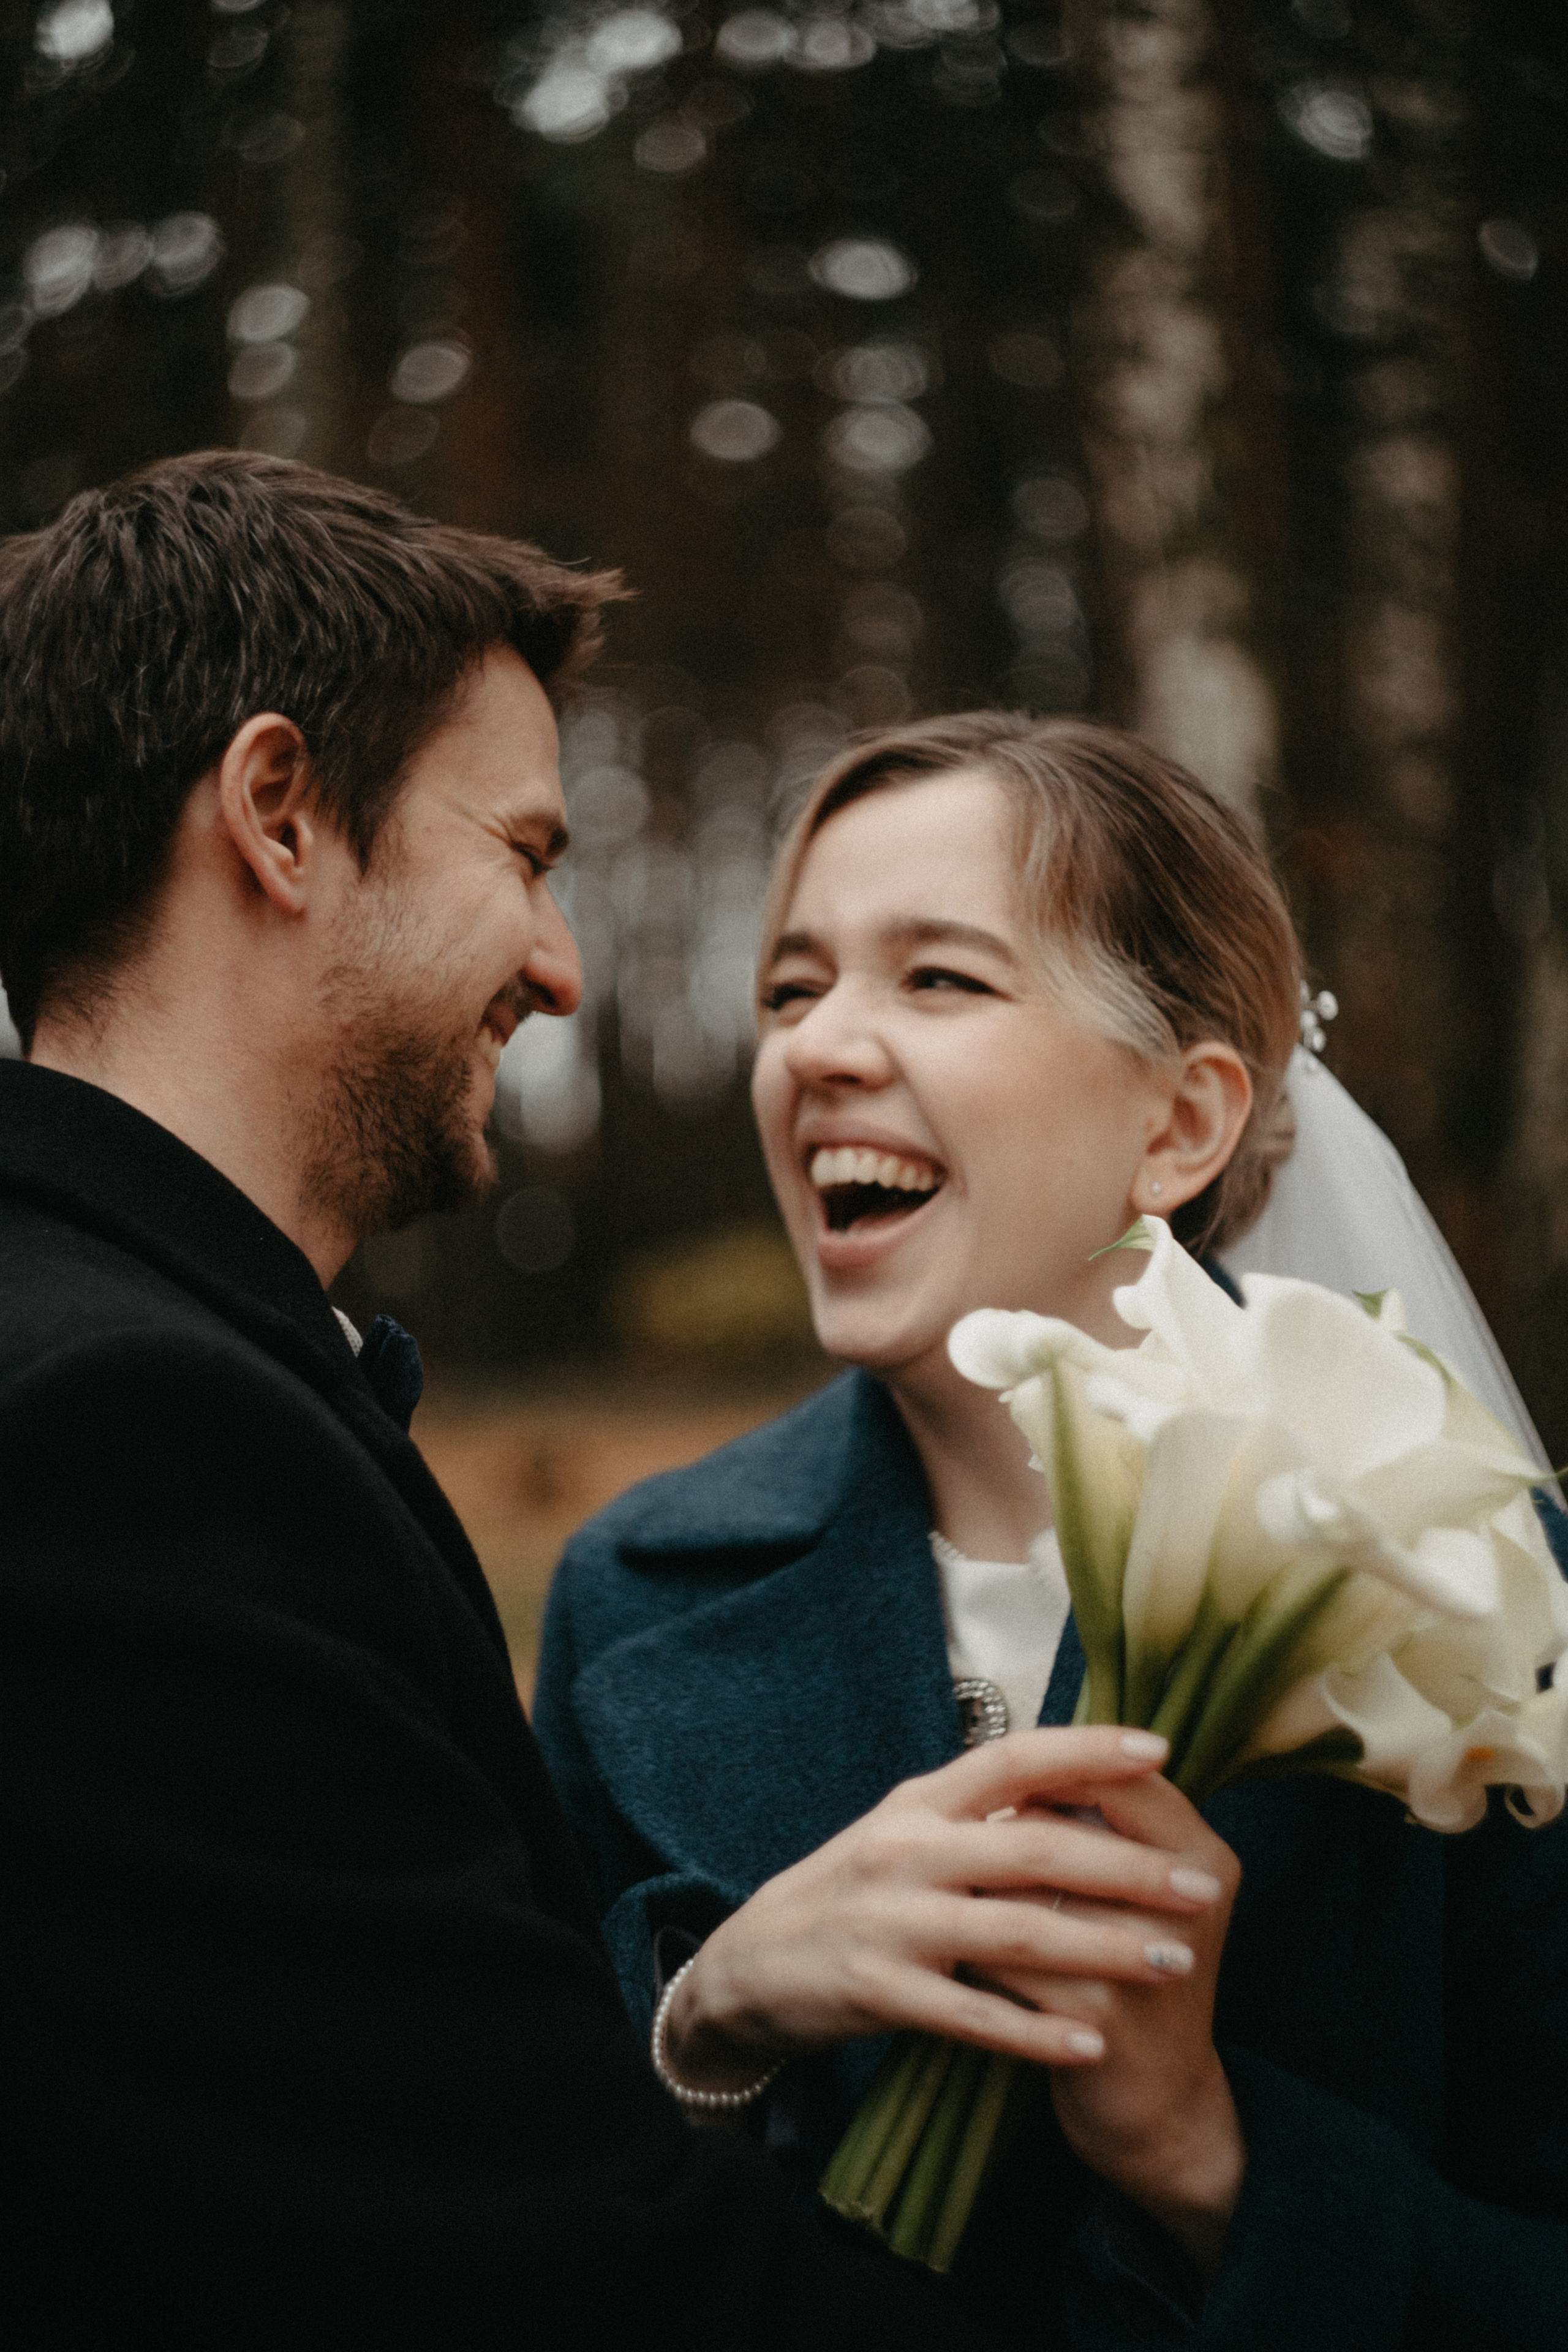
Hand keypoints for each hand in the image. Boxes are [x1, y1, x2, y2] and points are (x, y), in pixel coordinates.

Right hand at [661, 1726, 1223, 2094]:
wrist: (750, 1965)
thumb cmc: (854, 1891)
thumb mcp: (907, 1830)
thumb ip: (979, 1809)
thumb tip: (1074, 1779)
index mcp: (922, 1801)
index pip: (1014, 1756)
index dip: (1086, 1748)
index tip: (1160, 1748)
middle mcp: (908, 1848)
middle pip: (1035, 1848)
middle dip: (1129, 1868)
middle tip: (1204, 1887)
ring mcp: (892, 1920)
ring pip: (1017, 1932)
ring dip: (1105, 1949)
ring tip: (1178, 1963)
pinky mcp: (878, 1989)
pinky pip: (973, 2014)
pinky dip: (1035, 2031)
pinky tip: (1092, 2042)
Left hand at [986, 1776, 1242, 2277]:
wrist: (1156, 2102)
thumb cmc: (1129, 1972)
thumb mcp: (1139, 1892)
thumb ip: (1100, 1822)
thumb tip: (1016, 1759)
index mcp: (1204, 1853)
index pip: (1120, 1777)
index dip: (1055, 1771)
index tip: (1009, 1785)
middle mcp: (1193, 1898)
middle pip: (1076, 1830)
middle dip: (1012, 1831)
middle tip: (970, 1835)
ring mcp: (1149, 1959)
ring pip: (1035, 1896)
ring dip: (985, 1894)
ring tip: (950, 1893)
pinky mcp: (1104, 2016)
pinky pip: (1014, 1963)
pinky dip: (978, 1954)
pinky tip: (958, 1956)